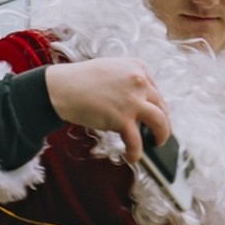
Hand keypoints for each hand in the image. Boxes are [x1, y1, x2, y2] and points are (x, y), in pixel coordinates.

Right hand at [44, 58, 170, 162]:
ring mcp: (132, 100)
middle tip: (158, 132)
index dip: (156, 106)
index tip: (153, 115)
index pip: (156, 90)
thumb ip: (126, 81)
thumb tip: (137, 103)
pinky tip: (132, 156)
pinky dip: (136, 152)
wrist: (62, 88)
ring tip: (157, 144)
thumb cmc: (79, 81)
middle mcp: (139, 82)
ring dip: (162, 135)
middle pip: (161, 106)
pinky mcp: (122, 119)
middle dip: (162, 122)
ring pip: (160, 122)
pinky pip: (137, 141)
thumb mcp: (110, 70)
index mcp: (138, 67)